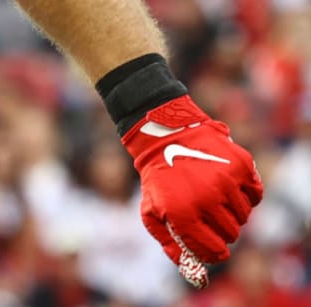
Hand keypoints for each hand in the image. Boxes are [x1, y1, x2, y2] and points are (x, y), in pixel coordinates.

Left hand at [122, 96, 263, 287]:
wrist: (165, 136)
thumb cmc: (159, 179)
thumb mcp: (153, 213)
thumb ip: (171, 245)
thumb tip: (194, 272)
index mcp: (183, 214)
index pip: (214, 250)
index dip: (215, 253)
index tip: (214, 249)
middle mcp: (207, 199)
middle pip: (232, 234)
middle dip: (222, 231)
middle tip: (210, 217)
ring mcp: (225, 181)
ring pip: (244, 216)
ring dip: (232, 212)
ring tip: (214, 198)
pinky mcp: (240, 166)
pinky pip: (256, 194)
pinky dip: (247, 195)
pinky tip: (228, 186)